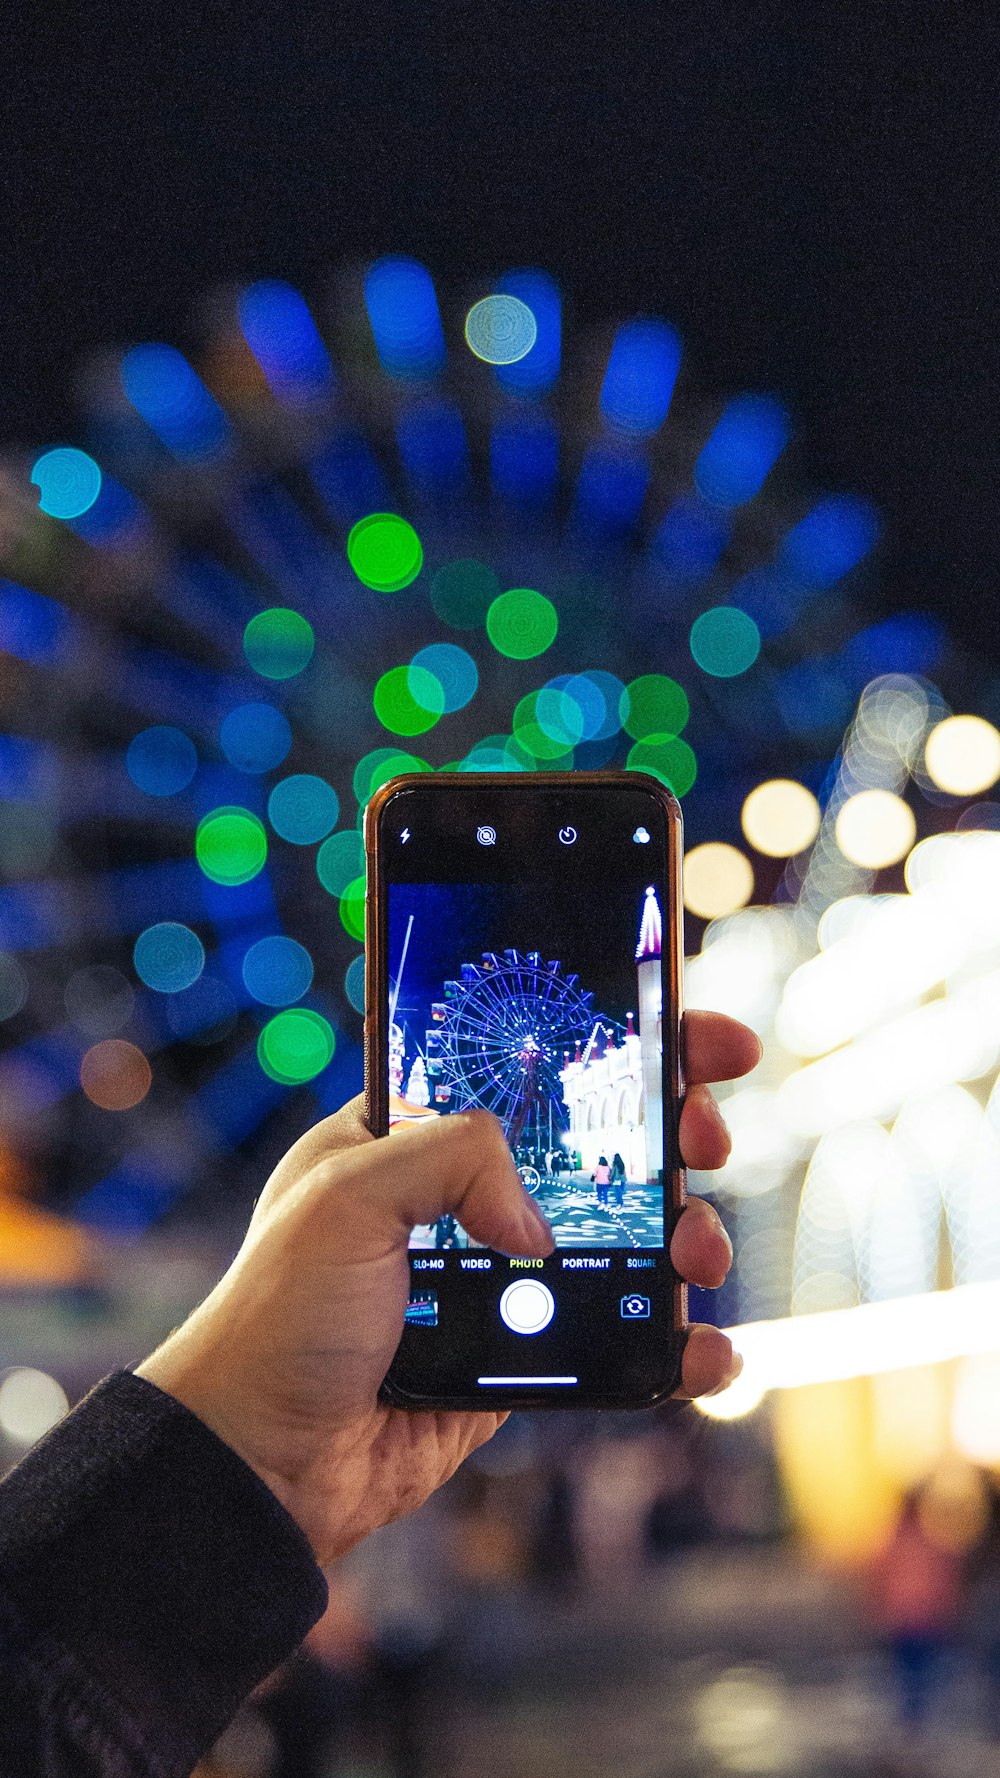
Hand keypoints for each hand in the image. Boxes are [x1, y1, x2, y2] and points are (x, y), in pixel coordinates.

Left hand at [137, 1010, 758, 1566]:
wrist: (262, 1465)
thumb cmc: (275, 1320)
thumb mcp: (343, 1197)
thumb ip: (451, 1157)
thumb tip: (536, 1221)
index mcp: (412, 1137)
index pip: (528, 1069)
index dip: (614, 1047)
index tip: (691, 1040)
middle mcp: (464, 1199)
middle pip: (598, 1147)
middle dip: (672, 1135)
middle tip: (704, 1139)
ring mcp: (501, 1279)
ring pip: (625, 1240)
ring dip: (686, 1236)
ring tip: (698, 1254)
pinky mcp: (522, 1356)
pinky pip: (617, 1336)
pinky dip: (672, 1342)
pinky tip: (704, 1349)